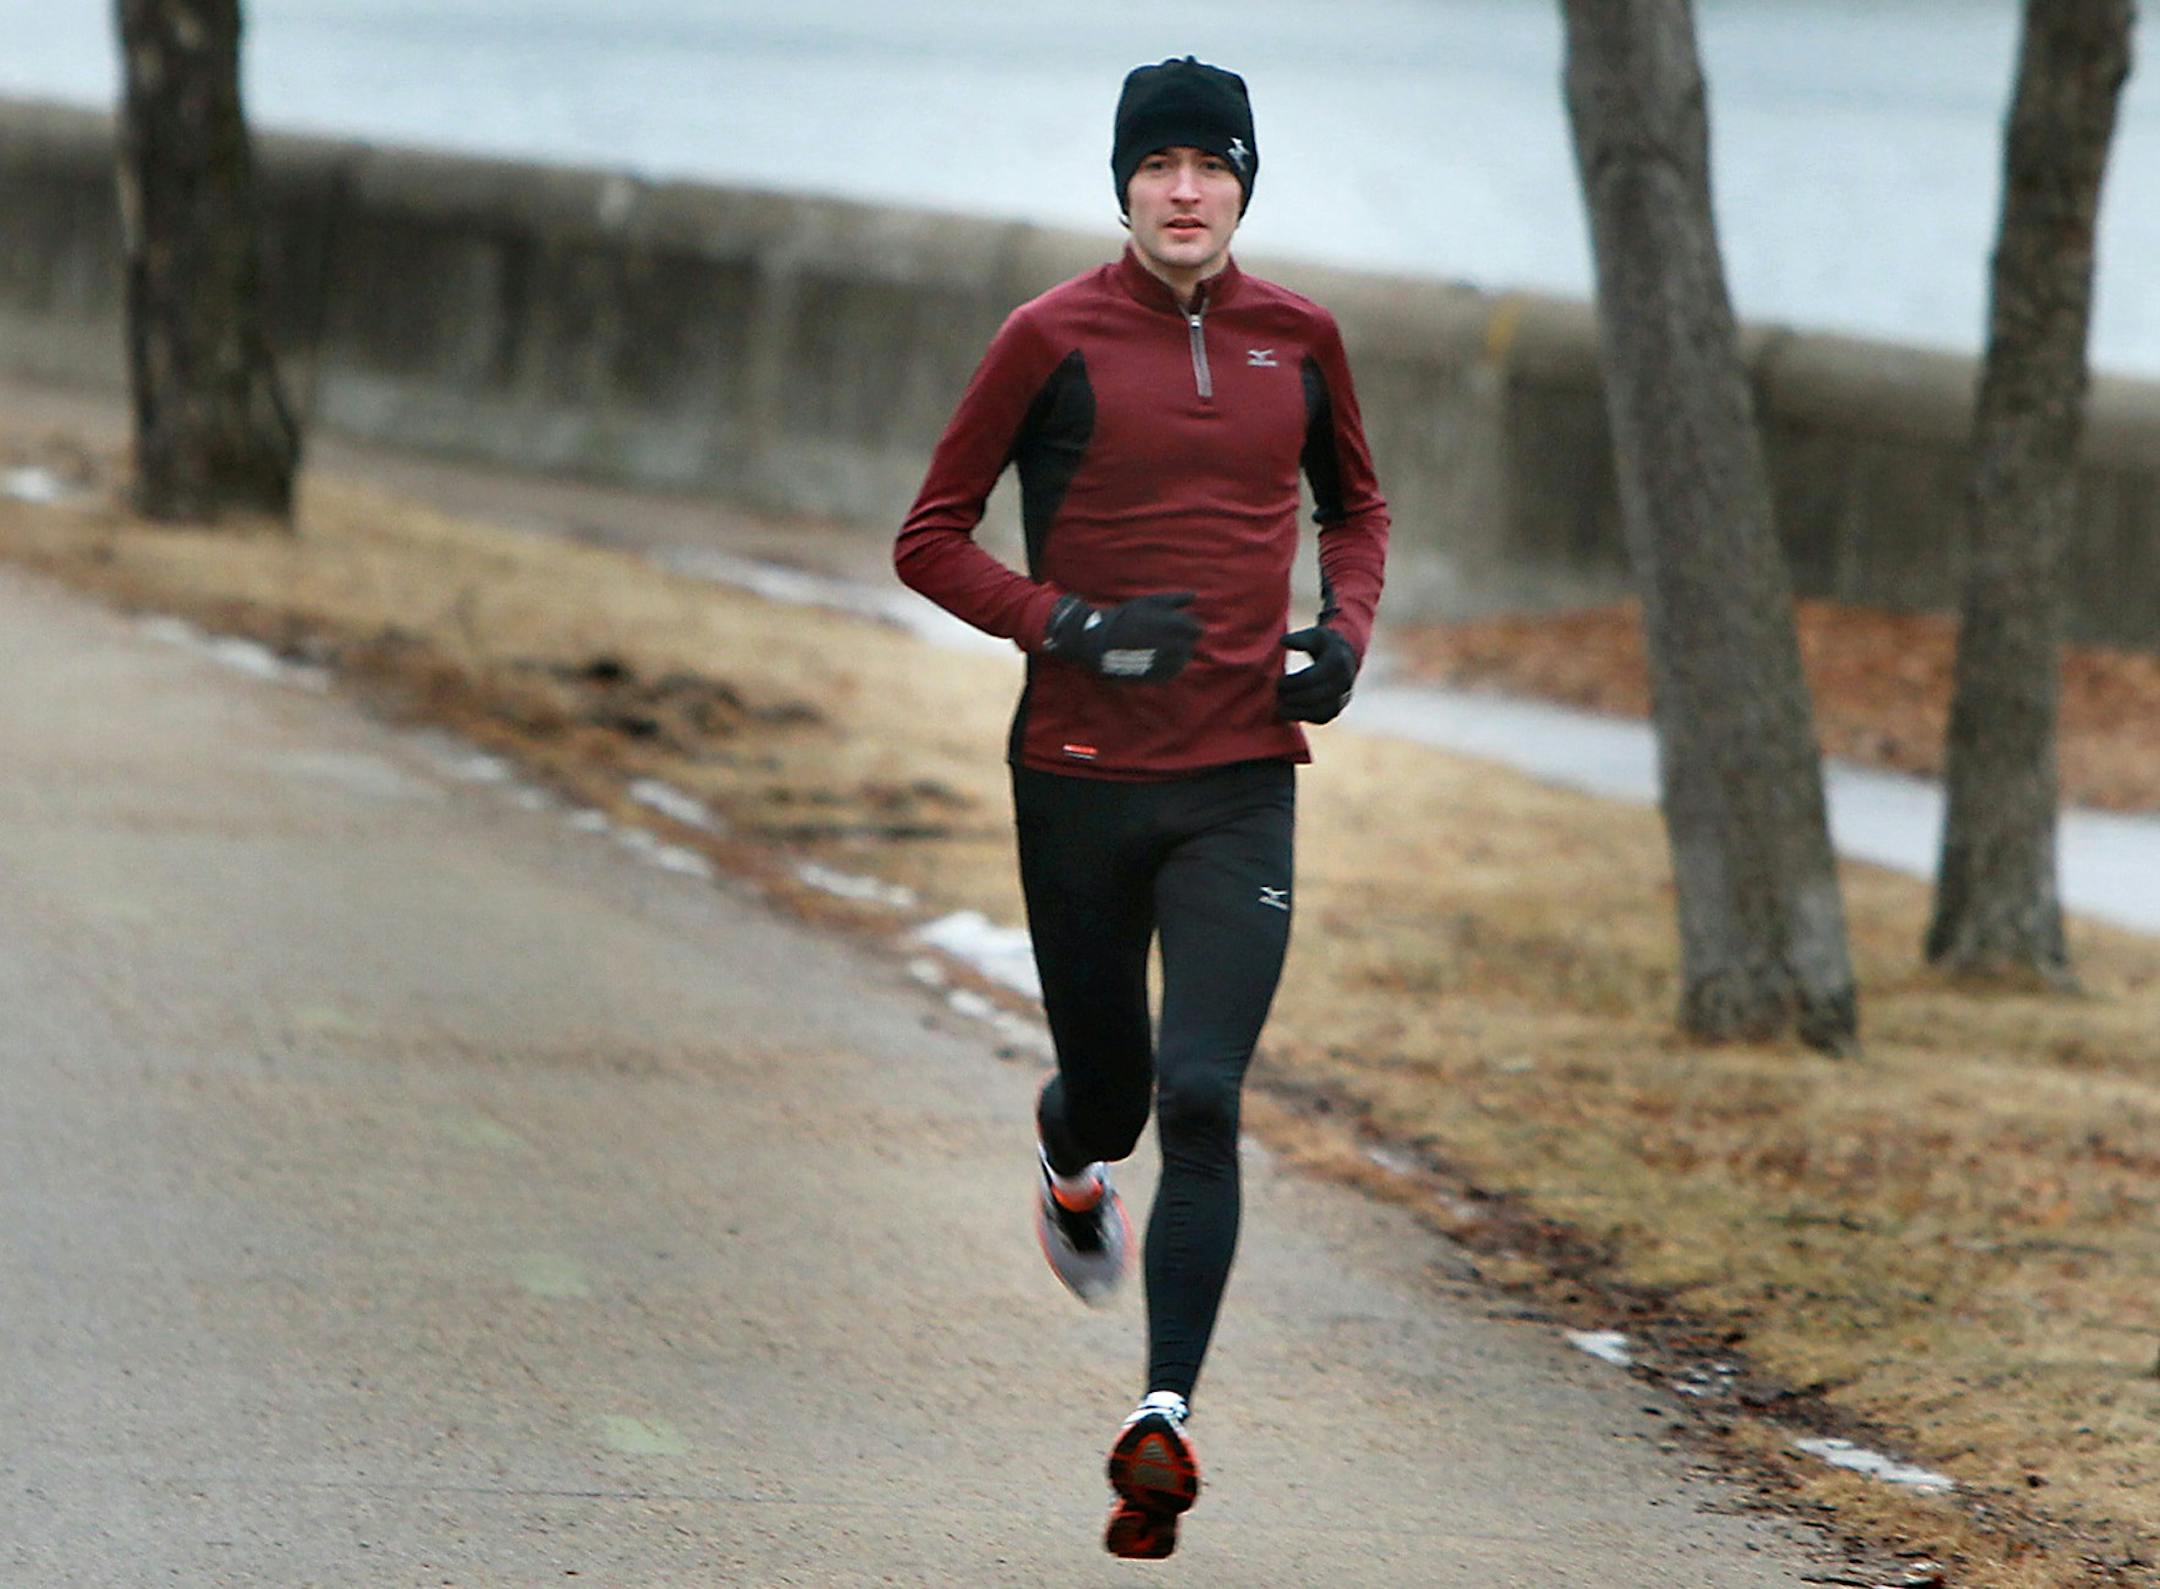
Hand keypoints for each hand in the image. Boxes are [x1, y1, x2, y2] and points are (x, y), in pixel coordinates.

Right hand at [1043, 592, 1199, 682]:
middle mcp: (1171, 643)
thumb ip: (1175, 599)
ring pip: (1183, 660)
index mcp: (1172, 624)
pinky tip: (1160, 660)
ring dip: (1178, 655)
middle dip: (1183, 641)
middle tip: (1168, 638)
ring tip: (1162, 649)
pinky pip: (1172, 673)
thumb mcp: (1149, 602)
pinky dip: (1170, 667)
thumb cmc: (1126, 617)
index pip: (1197, 630)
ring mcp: (1164, 661)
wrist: (1101, 639)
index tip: (1180, 627)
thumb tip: (1195, 595)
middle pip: (1190, 645)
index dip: (1190, 628)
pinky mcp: (1155, 675)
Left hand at [1276, 625, 1357, 722]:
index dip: (1291, 683)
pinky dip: (1304, 717)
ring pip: (1320, 712)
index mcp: (1337, 662)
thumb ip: (1299, 638)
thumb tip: (1283, 642)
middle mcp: (1344, 682)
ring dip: (1297, 712)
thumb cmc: (1324, 644)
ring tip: (1280, 708)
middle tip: (1277, 694)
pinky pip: (1322, 718)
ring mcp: (1343, 696)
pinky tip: (1288, 712)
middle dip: (1292, 698)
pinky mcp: (1338, 707)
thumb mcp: (1314, 634)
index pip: (1310, 679)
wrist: (1346, 655)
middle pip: (1314, 697)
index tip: (1278, 681)